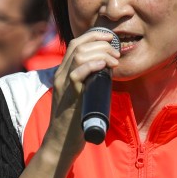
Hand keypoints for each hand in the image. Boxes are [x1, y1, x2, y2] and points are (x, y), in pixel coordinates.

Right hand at [47, 29, 118, 158]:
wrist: (61, 141)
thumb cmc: (75, 120)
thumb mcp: (83, 94)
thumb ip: (91, 80)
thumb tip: (108, 68)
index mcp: (63, 72)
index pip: (76, 43)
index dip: (94, 35)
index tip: (110, 39)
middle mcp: (60, 74)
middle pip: (78, 44)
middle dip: (101, 43)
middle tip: (116, 54)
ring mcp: (63, 84)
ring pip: (79, 54)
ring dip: (101, 53)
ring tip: (114, 61)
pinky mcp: (68, 95)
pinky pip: (77, 73)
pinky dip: (92, 65)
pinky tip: (105, 66)